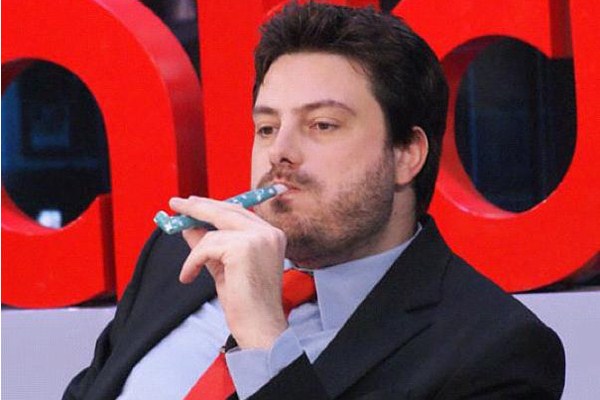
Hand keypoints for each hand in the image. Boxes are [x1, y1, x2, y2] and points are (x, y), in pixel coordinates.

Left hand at [169, 196, 287, 348]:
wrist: (260, 326)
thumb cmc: (246, 303)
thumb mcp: (224, 266)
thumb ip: (210, 244)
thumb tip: (189, 226)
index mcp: (271, 236)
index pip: (238, 212)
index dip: (214, 207)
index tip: (193, 203)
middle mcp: (268, 233)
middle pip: (226, 211)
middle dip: (198, 208)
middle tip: (176, 204)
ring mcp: (258, 238)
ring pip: (213, 234)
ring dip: (195, 253)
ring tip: (189, 272)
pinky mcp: (244, 248)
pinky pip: (206, 246)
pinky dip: (193, 261)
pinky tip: (189, 276)